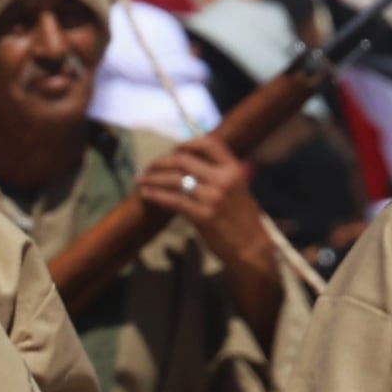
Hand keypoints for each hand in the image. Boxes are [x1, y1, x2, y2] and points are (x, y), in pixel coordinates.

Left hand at [134, 134, 288, 325]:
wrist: (251, 248)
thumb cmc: (243, 219)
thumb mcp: (237, 189)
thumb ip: (218, 175)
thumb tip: (187, 165)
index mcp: (234, 169)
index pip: (208, 143)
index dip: (187, 144)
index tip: (172, 150)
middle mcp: (223, 179)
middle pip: (183, 160)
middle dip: (161, 162)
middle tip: (147, 167)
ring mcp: (213, 197)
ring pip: (174, 179)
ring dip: (153, 178)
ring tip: (140, 179)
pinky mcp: (203, 216)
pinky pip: (173, 201)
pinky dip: (156, 195)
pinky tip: (146, 194)